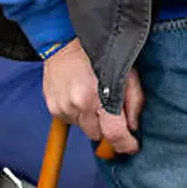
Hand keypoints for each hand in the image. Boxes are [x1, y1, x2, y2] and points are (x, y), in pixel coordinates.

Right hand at [43, 39, 142, 155]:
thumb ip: (134, 101)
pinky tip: (79, 96)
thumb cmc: (97, 54)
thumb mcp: (127, 72)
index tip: (131, 146)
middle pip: (97, 135)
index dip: (125, 144)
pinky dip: (77, 114)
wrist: (64, 41)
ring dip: (90, 119)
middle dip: (106, 127)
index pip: (113, 134)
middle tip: (108, 110)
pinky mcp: (53, 108)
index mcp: (100, 96)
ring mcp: (63, 107)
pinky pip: (70, 122)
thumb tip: (133, 127)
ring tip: (91, 97)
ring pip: (83, 129)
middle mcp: (79, 105)